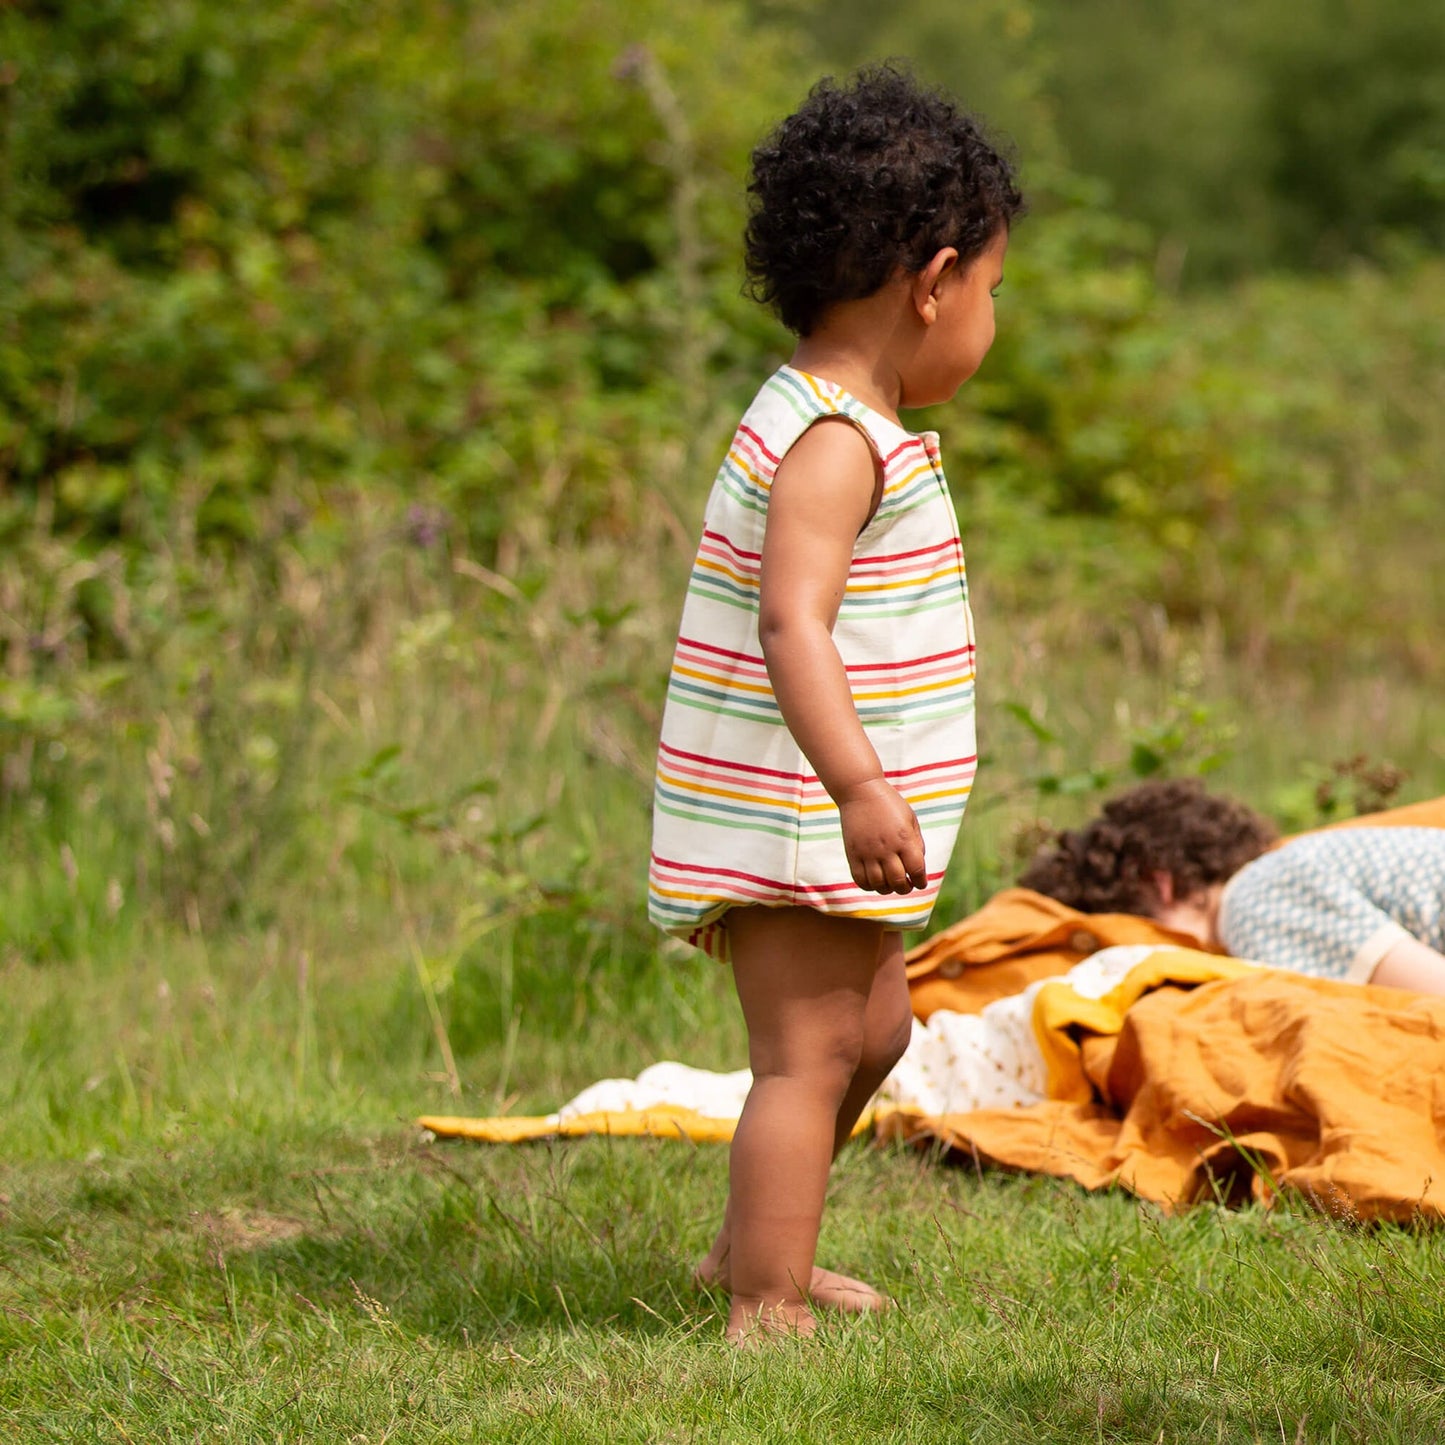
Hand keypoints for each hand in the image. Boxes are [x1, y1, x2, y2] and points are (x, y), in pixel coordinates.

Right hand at [836, 779, 927, 894]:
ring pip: (879, 884)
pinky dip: (869, 886)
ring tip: (891, 884)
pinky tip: (875, 881)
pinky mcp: (853, 854)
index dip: (921, 881)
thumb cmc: (889, 804)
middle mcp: (886, 848)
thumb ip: (916, 843)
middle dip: (905, 888)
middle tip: (906, 885)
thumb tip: (917, 867)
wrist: (860, 791)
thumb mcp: (910, 820)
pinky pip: (860, 879)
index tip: (920, 883)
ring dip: (888, 889)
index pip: (916, 870)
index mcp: (904, 838)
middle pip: (898, 881)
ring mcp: (868, 852)